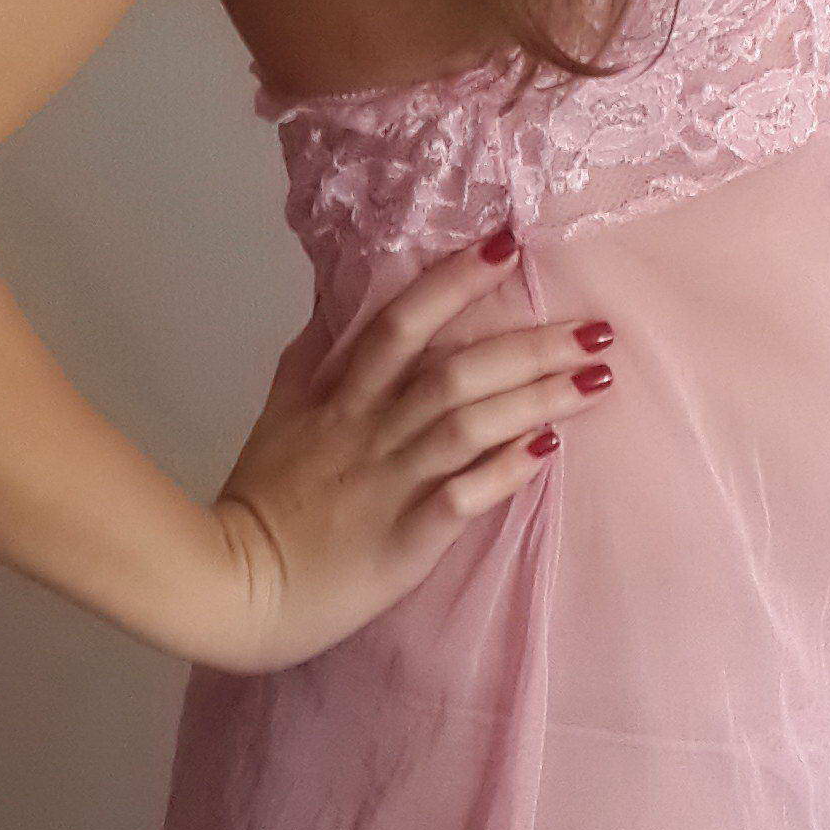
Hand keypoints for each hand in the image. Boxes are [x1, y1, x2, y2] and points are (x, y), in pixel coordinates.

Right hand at [202, 237, 613, 670]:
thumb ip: (313, 357)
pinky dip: (505, 472)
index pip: (400, 322)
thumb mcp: (281, 412)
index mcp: (339, 395)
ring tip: (598, 380)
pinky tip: (549, 451)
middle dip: (531, 345)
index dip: (455, 280)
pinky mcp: (403, 541)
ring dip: (538, 399)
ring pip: (469, 426)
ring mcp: (388, 484)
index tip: (509, 244)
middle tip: (597, 326)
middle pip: (456, 371)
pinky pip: (461, 498)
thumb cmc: (264, 499)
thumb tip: (335, 302)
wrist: (231, 585)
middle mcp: (369, 429)